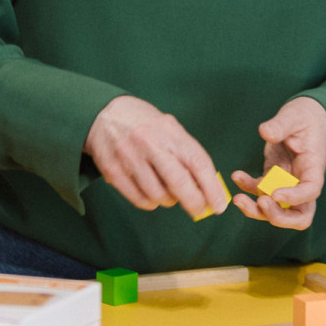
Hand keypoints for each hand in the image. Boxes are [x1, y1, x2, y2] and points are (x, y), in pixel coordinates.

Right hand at [84, 95, 229, 218]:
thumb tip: (208, 188)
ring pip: (158, 195)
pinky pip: (139, 199)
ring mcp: (129, 157)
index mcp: (170, 131)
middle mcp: (150, 143)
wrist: (105, 115)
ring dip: (169, 201)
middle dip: (193, 202)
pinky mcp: (112, 171)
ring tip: (169, 193)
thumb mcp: (170, 129)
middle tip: (200, 211)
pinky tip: (151, 194)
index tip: (220, 205)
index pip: (197, 162)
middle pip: (178, 182)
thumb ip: (188, 155)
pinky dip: (150, 203)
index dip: (212, 187)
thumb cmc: (147, 126)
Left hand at [231, 96, 325, 230]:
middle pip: (299, 214)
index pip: (311, 190)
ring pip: (277, 210)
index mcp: (314, 166)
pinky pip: (260, 192)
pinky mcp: (273, 178)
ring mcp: (288, 183)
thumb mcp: (294, 115)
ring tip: (238, 199)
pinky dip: (247, 189)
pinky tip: (237, 176)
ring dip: (257, 210)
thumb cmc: (304, 117)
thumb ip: (281, 124)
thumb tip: (265, 132)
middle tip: (261, 203)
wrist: (304, 118)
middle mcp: (302, 181)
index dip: (295, 197)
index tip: (274, 193)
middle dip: (279, 216)